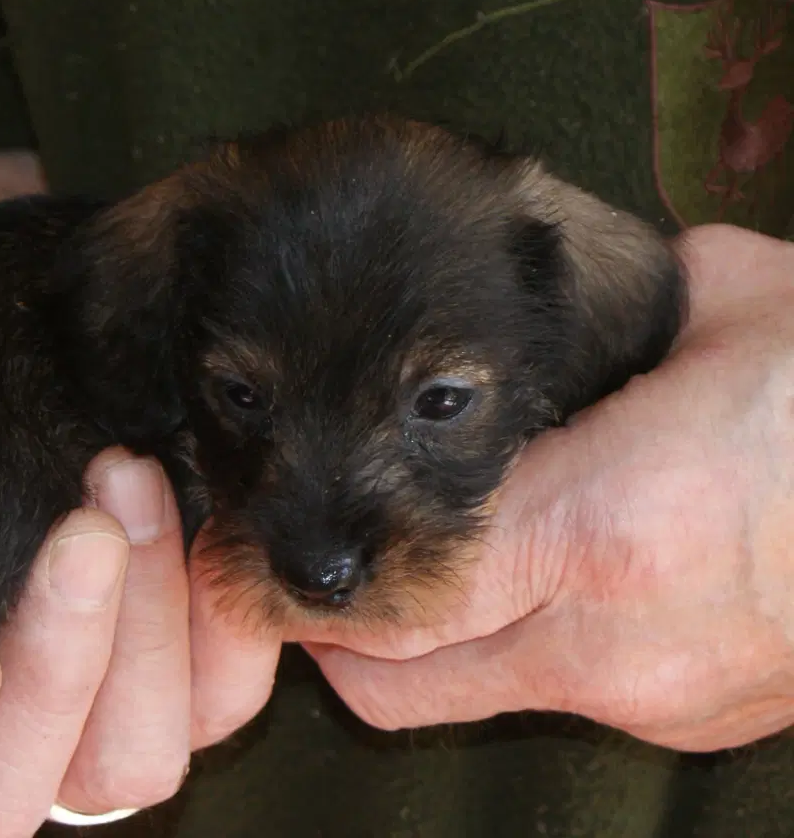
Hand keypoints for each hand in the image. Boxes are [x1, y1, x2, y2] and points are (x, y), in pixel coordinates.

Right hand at [0, 151, 204, 835]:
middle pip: (1, 796)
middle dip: (54, 666)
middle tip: (82, 521)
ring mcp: (74, 739)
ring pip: (130, 762)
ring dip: (146, 627)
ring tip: (137, 476)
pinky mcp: (175, 694)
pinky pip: (223, 699)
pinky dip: (224, 618)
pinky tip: (208, 511)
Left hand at [293, 223, 793, 751]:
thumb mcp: (731, 301)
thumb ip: (602, 316)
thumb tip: (538, 289)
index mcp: (607, 524)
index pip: (393, 592)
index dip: (318, 577)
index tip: (281, 532)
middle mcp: (613, 637)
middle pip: (392, 679)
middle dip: (341, 625)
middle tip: (336, 545)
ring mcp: (654, 698)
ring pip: (460, 696)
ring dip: (424, 637)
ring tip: (439, 549)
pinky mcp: (691, 723)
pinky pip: (549, 695)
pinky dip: (513, 647)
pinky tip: (546, 578)